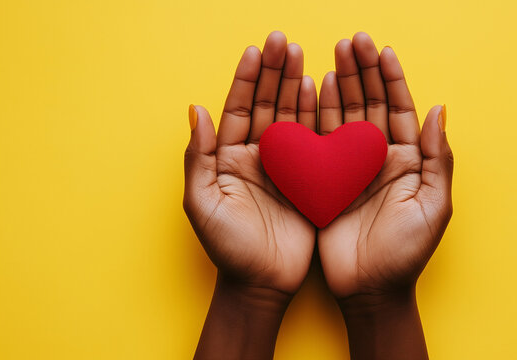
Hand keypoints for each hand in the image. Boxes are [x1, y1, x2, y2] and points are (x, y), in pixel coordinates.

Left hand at [183, 31, 316, 358]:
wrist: (261, 283)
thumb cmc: (228, 249)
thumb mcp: (203, 204)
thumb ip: (198, 157)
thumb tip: (196, 110)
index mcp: (229, 158)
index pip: (239, 109)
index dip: (247, 80)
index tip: (257, 50)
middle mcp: (257, 156)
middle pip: (266, 105)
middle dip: (274, 72)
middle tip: (283, 41)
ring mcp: (284, 166)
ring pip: (290, 117)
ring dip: (295, 85)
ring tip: (301, 54)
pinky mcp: (308, 180)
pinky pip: (313, 142)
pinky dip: (317, 115)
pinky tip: (320, 90)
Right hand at [317, 33, 452, 358]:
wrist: (370, 289)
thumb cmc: (406, 252)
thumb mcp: (433, 205)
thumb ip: (439, 157)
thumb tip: (439, 109)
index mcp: (409, 161)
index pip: (401, 110)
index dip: (393, 79)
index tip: (383, 50)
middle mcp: (378, 158)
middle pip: (371, 105)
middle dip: (364, 71)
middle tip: (354, 40)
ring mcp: (350, 167)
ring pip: (345, 116)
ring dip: (341, 84)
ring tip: (334, 54)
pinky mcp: (325, 180)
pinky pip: (321, 141)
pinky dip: (317, 115)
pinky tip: (315, 89)